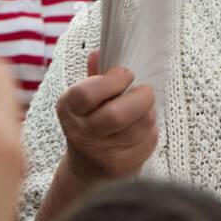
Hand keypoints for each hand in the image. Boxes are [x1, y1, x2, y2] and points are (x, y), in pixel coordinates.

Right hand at [56, 48, 158, 183]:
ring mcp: (101, 152)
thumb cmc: (91, 121)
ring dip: (149, 112)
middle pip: (117, 114)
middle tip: (144, 91)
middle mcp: (80, 132)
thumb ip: (95, 75)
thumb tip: (99, 52)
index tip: (126, 75)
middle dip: (140, 97)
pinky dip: (151, 130)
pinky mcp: (122, 166)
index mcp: (68, 108)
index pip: (87, 93)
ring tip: (143, 109)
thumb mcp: (86, 98)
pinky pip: (149, 140)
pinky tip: (142, 129)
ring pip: (140, 126)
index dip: (113, 80)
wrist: (88, 168)